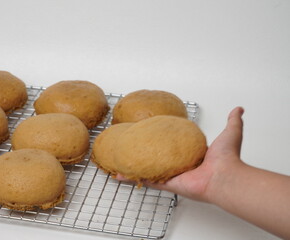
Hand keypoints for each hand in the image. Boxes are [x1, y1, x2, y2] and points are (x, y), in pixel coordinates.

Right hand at [116, 107, 244, 202]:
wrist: (224, 177)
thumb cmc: (226, 158)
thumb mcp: (230, 133)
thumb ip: (232, 121)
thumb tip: (237, 109)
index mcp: (193, 156)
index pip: (175, 149)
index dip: (163, 143)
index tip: (153, 137)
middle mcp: (182, 167)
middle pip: (158, 160)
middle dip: (145, 155)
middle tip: (133, 148)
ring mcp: (173, 176)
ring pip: (148, 170)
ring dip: (134, 167)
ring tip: (121, 161)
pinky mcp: (167, 184)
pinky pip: (147, 180)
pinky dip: (133, 178)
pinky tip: (120, 175)